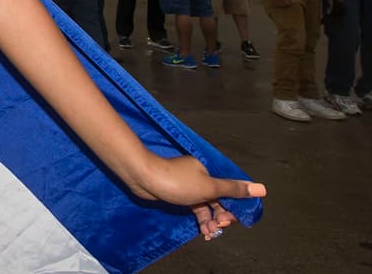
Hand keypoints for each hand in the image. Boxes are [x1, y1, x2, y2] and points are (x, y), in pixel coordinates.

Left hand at [131, 155, 265, 240]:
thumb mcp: (209, 187)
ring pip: (209, 206)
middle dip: (223, 216)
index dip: (236, 207)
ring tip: (209, 233)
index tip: (231, 220)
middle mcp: (203, 177)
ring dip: (212, 220)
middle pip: (222, 200)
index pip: (233, 190)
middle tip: (219, 227)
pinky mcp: (181, 194)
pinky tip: (202, 230)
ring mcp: (192, 186)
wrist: (143, 178)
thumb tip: (262, 188)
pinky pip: (197, 208)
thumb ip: (234, 189)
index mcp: (212, 171)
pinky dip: (201, 219)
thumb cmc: (175, 180)